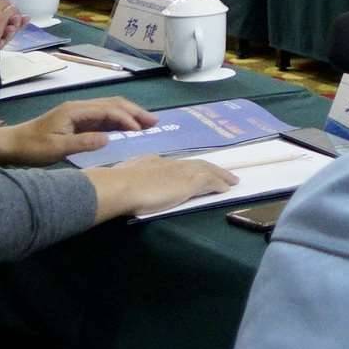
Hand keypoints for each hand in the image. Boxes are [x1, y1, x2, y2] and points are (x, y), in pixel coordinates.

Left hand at [0, 96, 156, 163]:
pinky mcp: (78, 121)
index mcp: (76, 110)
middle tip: (154, 121)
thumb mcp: (56, 148)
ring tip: (148, 123)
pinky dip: (119, 121)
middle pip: (113, 104)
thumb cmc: (33, 147)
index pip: (108, 110)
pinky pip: (103, 118)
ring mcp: (79, 114)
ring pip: (110, 109)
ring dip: (129, 114)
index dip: (126, 118)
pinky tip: (129, 128)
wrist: (12, 145)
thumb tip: (109, 139)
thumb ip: (83, 143)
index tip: (141, 130)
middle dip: (134, 111)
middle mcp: (80, 107)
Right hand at [85, 154, 235, 222]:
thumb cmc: (117, 185)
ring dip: (219, 174)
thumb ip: (125, 176)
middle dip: (208, 168)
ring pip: (206, 169)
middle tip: (221, 173)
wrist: (122, 186)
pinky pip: (210, 181)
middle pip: (194, 163)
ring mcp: (180, 171)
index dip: (186, 167)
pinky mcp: (190, 182)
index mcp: (152, 161)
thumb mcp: (122, 175)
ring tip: (231, 180)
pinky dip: (219, 183)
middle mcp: (169, 162)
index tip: (191, 170)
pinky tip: (226, 188)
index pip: (174, 163)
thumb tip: (120, 177)